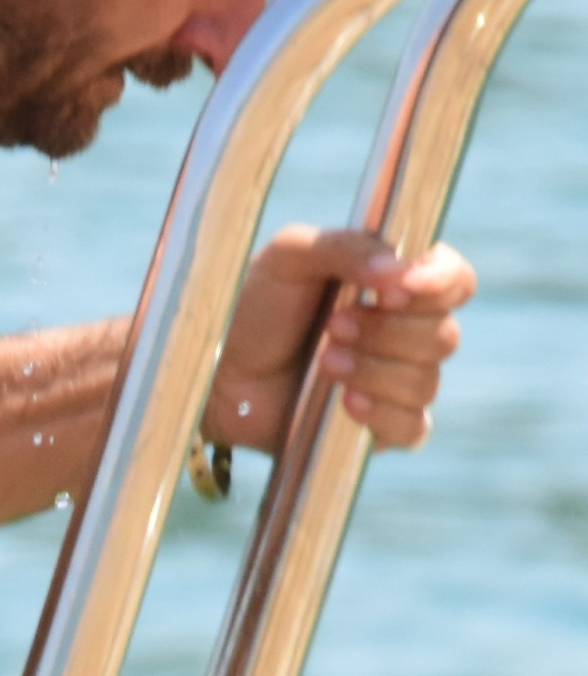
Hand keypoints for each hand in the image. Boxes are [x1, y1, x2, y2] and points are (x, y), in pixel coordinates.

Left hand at [203, 224, 474, 454]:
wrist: (220, 370)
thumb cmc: (255, 306)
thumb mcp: (288, 256)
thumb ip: (343, 247)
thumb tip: (397, 272)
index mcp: (392, 283)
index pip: (455, 279)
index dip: (439, 282)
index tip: (394, 288)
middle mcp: (404, 331)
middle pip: (444, 333)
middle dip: (386, 330)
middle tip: (333, 325)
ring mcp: (398, 382)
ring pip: (426, 380)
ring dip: (373, 368)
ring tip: (323, 360)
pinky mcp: (384, 428)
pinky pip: (413, 427)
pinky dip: (381, 413)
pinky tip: (343, 402)